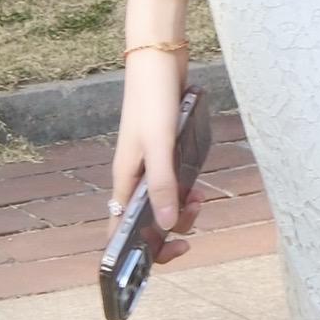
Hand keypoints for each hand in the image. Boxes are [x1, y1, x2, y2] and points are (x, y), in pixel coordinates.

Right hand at [110, 49, 199, 258]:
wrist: (160, 62)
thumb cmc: (153, 101)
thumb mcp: (159, 146)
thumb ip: (163, 186)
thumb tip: (166, 226)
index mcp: (124, 181)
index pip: (120, 232)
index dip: (136, 253)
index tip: (164, 257)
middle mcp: (133, 178)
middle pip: (146, 222)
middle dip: (170, 230)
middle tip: (193, 220)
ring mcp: (150, 166)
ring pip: (164, 205)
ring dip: (182, 210)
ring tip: (200, 198)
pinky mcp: (165, 154)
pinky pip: (175, 185)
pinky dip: (187, 191)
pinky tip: (198, 184)